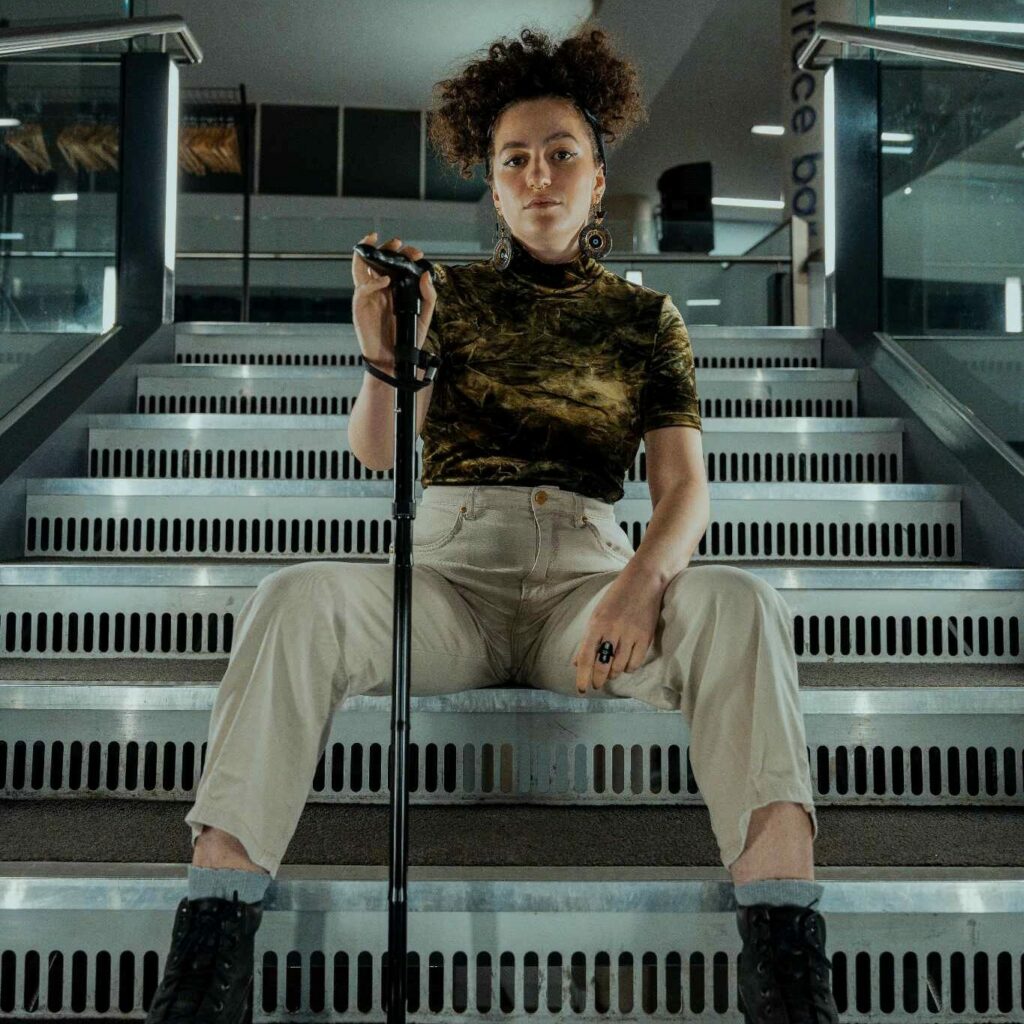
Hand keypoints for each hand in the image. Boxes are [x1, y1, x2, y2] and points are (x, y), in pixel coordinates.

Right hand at [351, 230, 435, 367]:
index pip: (396, 264)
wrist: (395, 360)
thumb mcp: (425, 315)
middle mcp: (379, 288)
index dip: (404, 255)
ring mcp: (368, 296)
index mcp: (394, 288)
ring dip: (368, 253)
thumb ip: (428, 295)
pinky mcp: (360, 307)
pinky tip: (385, 280)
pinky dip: (372, 282)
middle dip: (387, 248)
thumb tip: (426, 273)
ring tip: (380, 243)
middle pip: (377, 260)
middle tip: (399, 243)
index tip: (417, 254)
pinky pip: (362, 289)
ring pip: (360, 267)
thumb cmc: (409, 339)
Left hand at [571, 570, 664, 693]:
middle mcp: (613, 630)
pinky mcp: (645, 637)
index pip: (586, 657)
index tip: (582, 689)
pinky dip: (628, 668)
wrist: (644, 581)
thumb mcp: (597, 614)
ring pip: (619, 667)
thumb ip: (588, 639)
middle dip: (598, 680)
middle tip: (597, 684)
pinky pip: (635, 663)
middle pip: (603, 666)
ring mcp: (630, 634)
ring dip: (613, 674)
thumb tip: (576, 662)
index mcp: (597, 624)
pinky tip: (625, 664)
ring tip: (611, 671)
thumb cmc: (617, 597)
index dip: (582, 676)